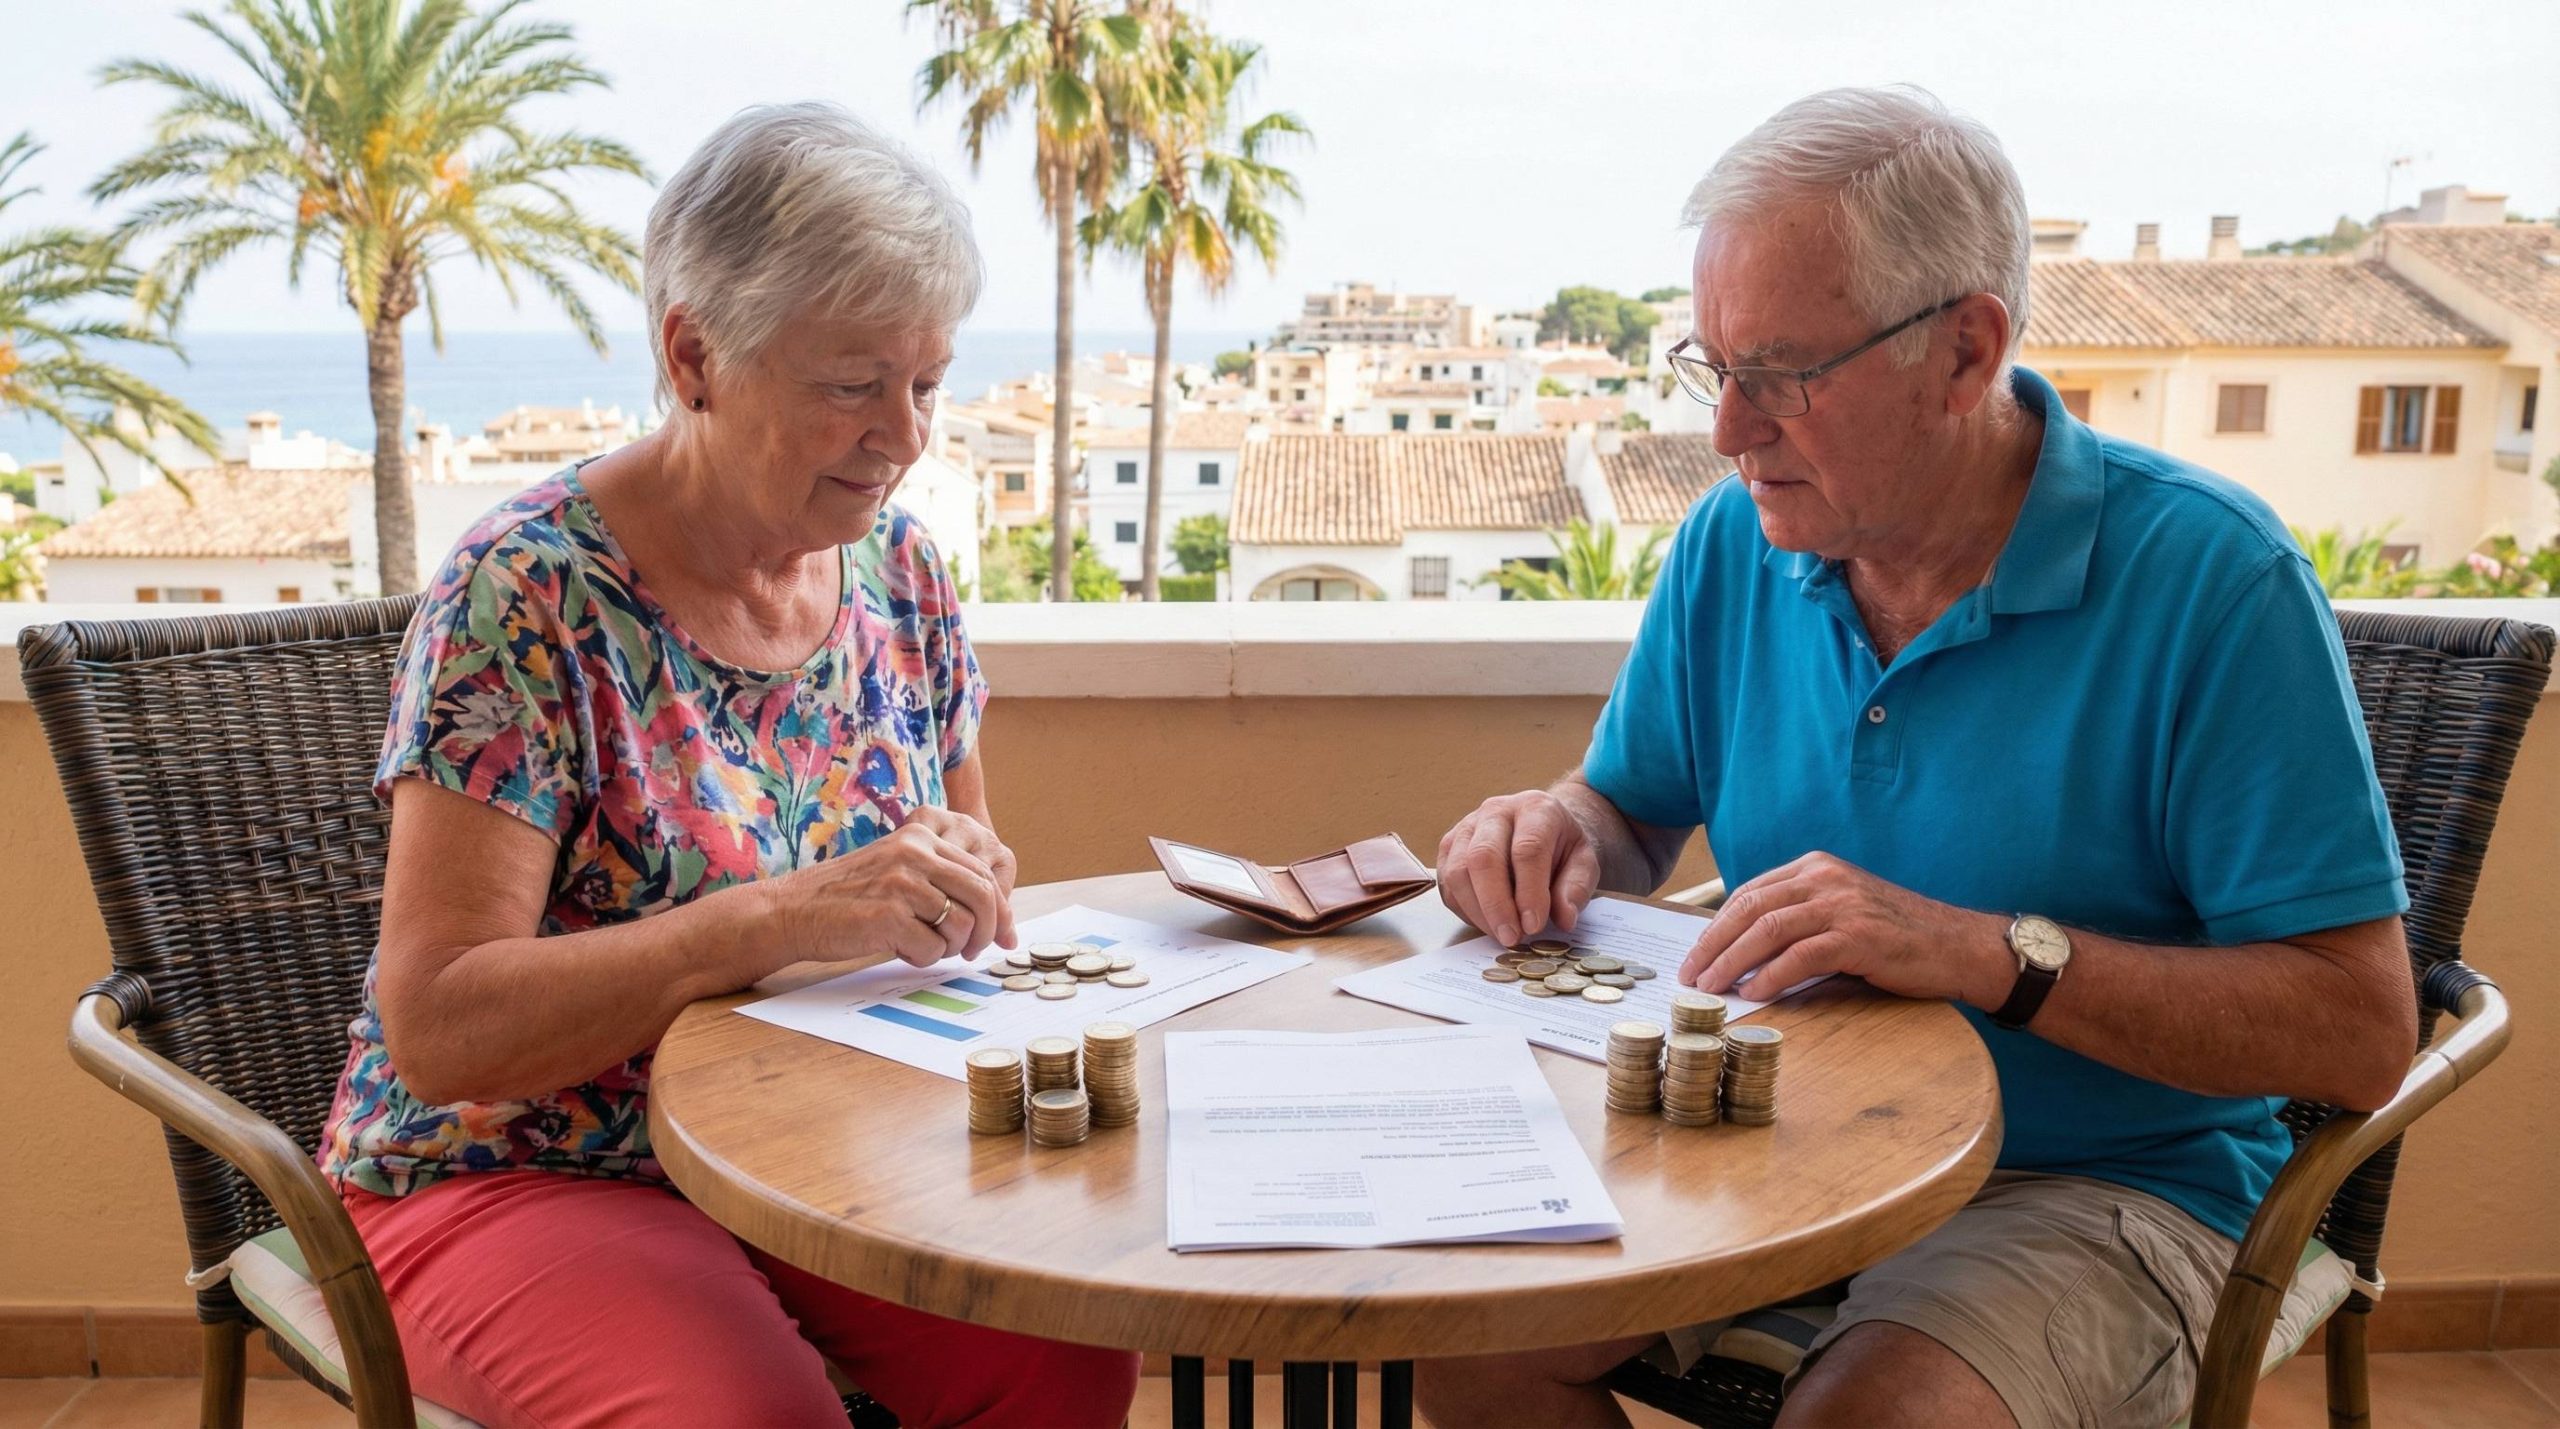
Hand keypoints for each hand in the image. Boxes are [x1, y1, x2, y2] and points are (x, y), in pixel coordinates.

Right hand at [768, 809, 1018, 968]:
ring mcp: (900, 883)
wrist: (791, 911)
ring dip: (950, 947)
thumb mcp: (896, 870)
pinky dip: (922, 958)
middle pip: (983, 896)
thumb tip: (998, 918)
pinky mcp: (888, 916)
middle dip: (986, 931)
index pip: (982, 872)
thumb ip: (940, 880)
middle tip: (973, 951)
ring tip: (924, 946)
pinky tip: (899, 949)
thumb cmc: (847, 898)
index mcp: (920, 837)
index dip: (999, 910)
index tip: (1002, 935)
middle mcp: (914, 853)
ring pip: (961, 925)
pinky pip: (933, 949)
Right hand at [1437, 789, 1601, 947]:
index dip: (1529, 892)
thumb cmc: (1562, 846)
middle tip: (1510, 937)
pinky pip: (1447, 882)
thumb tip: (1564, 918)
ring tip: (1501, 934)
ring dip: (1477, 911)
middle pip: (1484, 856)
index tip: (1534, 926)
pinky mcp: (1449, 847)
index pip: (1527, 849)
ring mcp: (1466, 826)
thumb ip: (1576, 889)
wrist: (1541, 828)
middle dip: (1495, 904)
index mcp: (1535, 808)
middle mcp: (1496, 811)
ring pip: (1458, 871)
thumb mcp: (1584, 863)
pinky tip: (1486, 922)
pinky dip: (1464, 909)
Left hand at [1680, 852, 2008, 1007]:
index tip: (1696, 953)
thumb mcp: (1842, 911)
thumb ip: (1800, 918)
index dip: (1717, 924)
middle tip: (1691, 974)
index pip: (1751, 892)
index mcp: (1816, 867)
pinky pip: (1800, 955)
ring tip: (1711, 987)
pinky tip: (1753, 992)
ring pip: (1768, 929)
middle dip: (1713, 943)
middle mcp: (1825, 877)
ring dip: (1732, 961)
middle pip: (1751, 908)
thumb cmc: (1897, 935)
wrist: (1959, 945)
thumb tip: (1742, 951)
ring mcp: (1842, 904)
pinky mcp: (1858, 935)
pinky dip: (1770, 975)